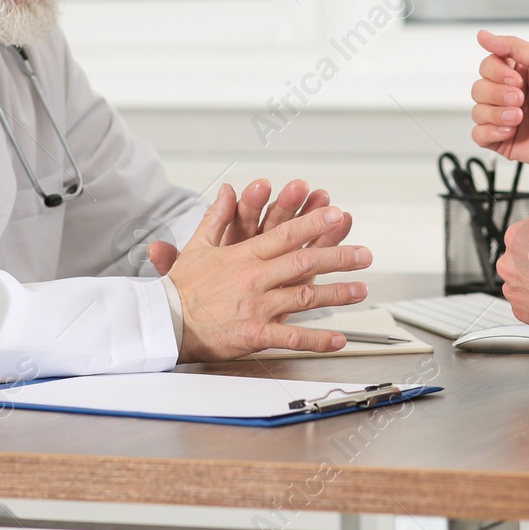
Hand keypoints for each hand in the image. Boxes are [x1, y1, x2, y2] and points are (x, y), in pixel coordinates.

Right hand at [169, 183, 372, 360]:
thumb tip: (226, 190)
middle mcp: (255, 278)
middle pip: (304, 262)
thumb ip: (216, 217)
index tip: (336, 214)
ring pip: (305, 296)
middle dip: (338, 257)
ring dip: (336, 293)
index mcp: (244, 255)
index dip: (313, 223)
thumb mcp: (198, 246)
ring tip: (360, 289)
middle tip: (364, 254)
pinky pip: (292, 336)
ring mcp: (257, 306)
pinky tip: (338, 338)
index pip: (285, 234)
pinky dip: (317, 339)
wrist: (164, 324)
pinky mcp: (255, 334)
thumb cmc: (182, 287)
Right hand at [470, 30, 528, 174]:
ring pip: (477, 111)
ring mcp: (505, 118)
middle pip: (478, 88)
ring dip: (497, 113)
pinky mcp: (503, 140)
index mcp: (517, 74)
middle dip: (498, 94)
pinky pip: (478, 134)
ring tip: (519, 117)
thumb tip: (484, 35)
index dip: (496, 72)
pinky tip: (511, 130)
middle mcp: (509, 95)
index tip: (517, 79)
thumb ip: (512, 46)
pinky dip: (491, 131)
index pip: (487, 66)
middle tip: (521, 98)